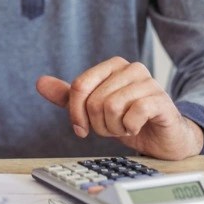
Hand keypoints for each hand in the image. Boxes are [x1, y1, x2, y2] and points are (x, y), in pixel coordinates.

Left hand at [35, 57, 203, 159]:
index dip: (76, 112)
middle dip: (98, 124)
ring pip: (111, 107)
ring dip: (114, 127)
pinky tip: (136, 127)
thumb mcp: (94, 109)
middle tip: (112, 127)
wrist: (163, 138)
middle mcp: (131, 69)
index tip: (81, 129)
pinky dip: (129, 127)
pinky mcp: (160, 100)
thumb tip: (40, 82)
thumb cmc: (128, 119)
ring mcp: (149, 82)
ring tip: (125, 127)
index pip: (79, 86)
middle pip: (94, 101)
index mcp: (113, 66)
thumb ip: (69, 96)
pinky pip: (132, 113)